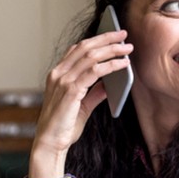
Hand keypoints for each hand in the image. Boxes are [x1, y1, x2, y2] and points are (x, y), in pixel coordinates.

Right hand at [30, 29, 132, 164]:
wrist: (51, 144)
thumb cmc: (64, 127)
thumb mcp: (81, 107)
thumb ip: (93, 93)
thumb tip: (109, 83)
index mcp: (57, 75)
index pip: (77, 49)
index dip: (96, 39)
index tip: (112, 35)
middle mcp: (58, 74)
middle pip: (85, 47)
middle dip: (106, 38)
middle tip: (123, 33)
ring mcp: (63, 81)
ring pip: (91, 56)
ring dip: (112, 49)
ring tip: (128, 48)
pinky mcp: (71, 91)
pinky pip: (95, 72)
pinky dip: (111, 65)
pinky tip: (123, 64)